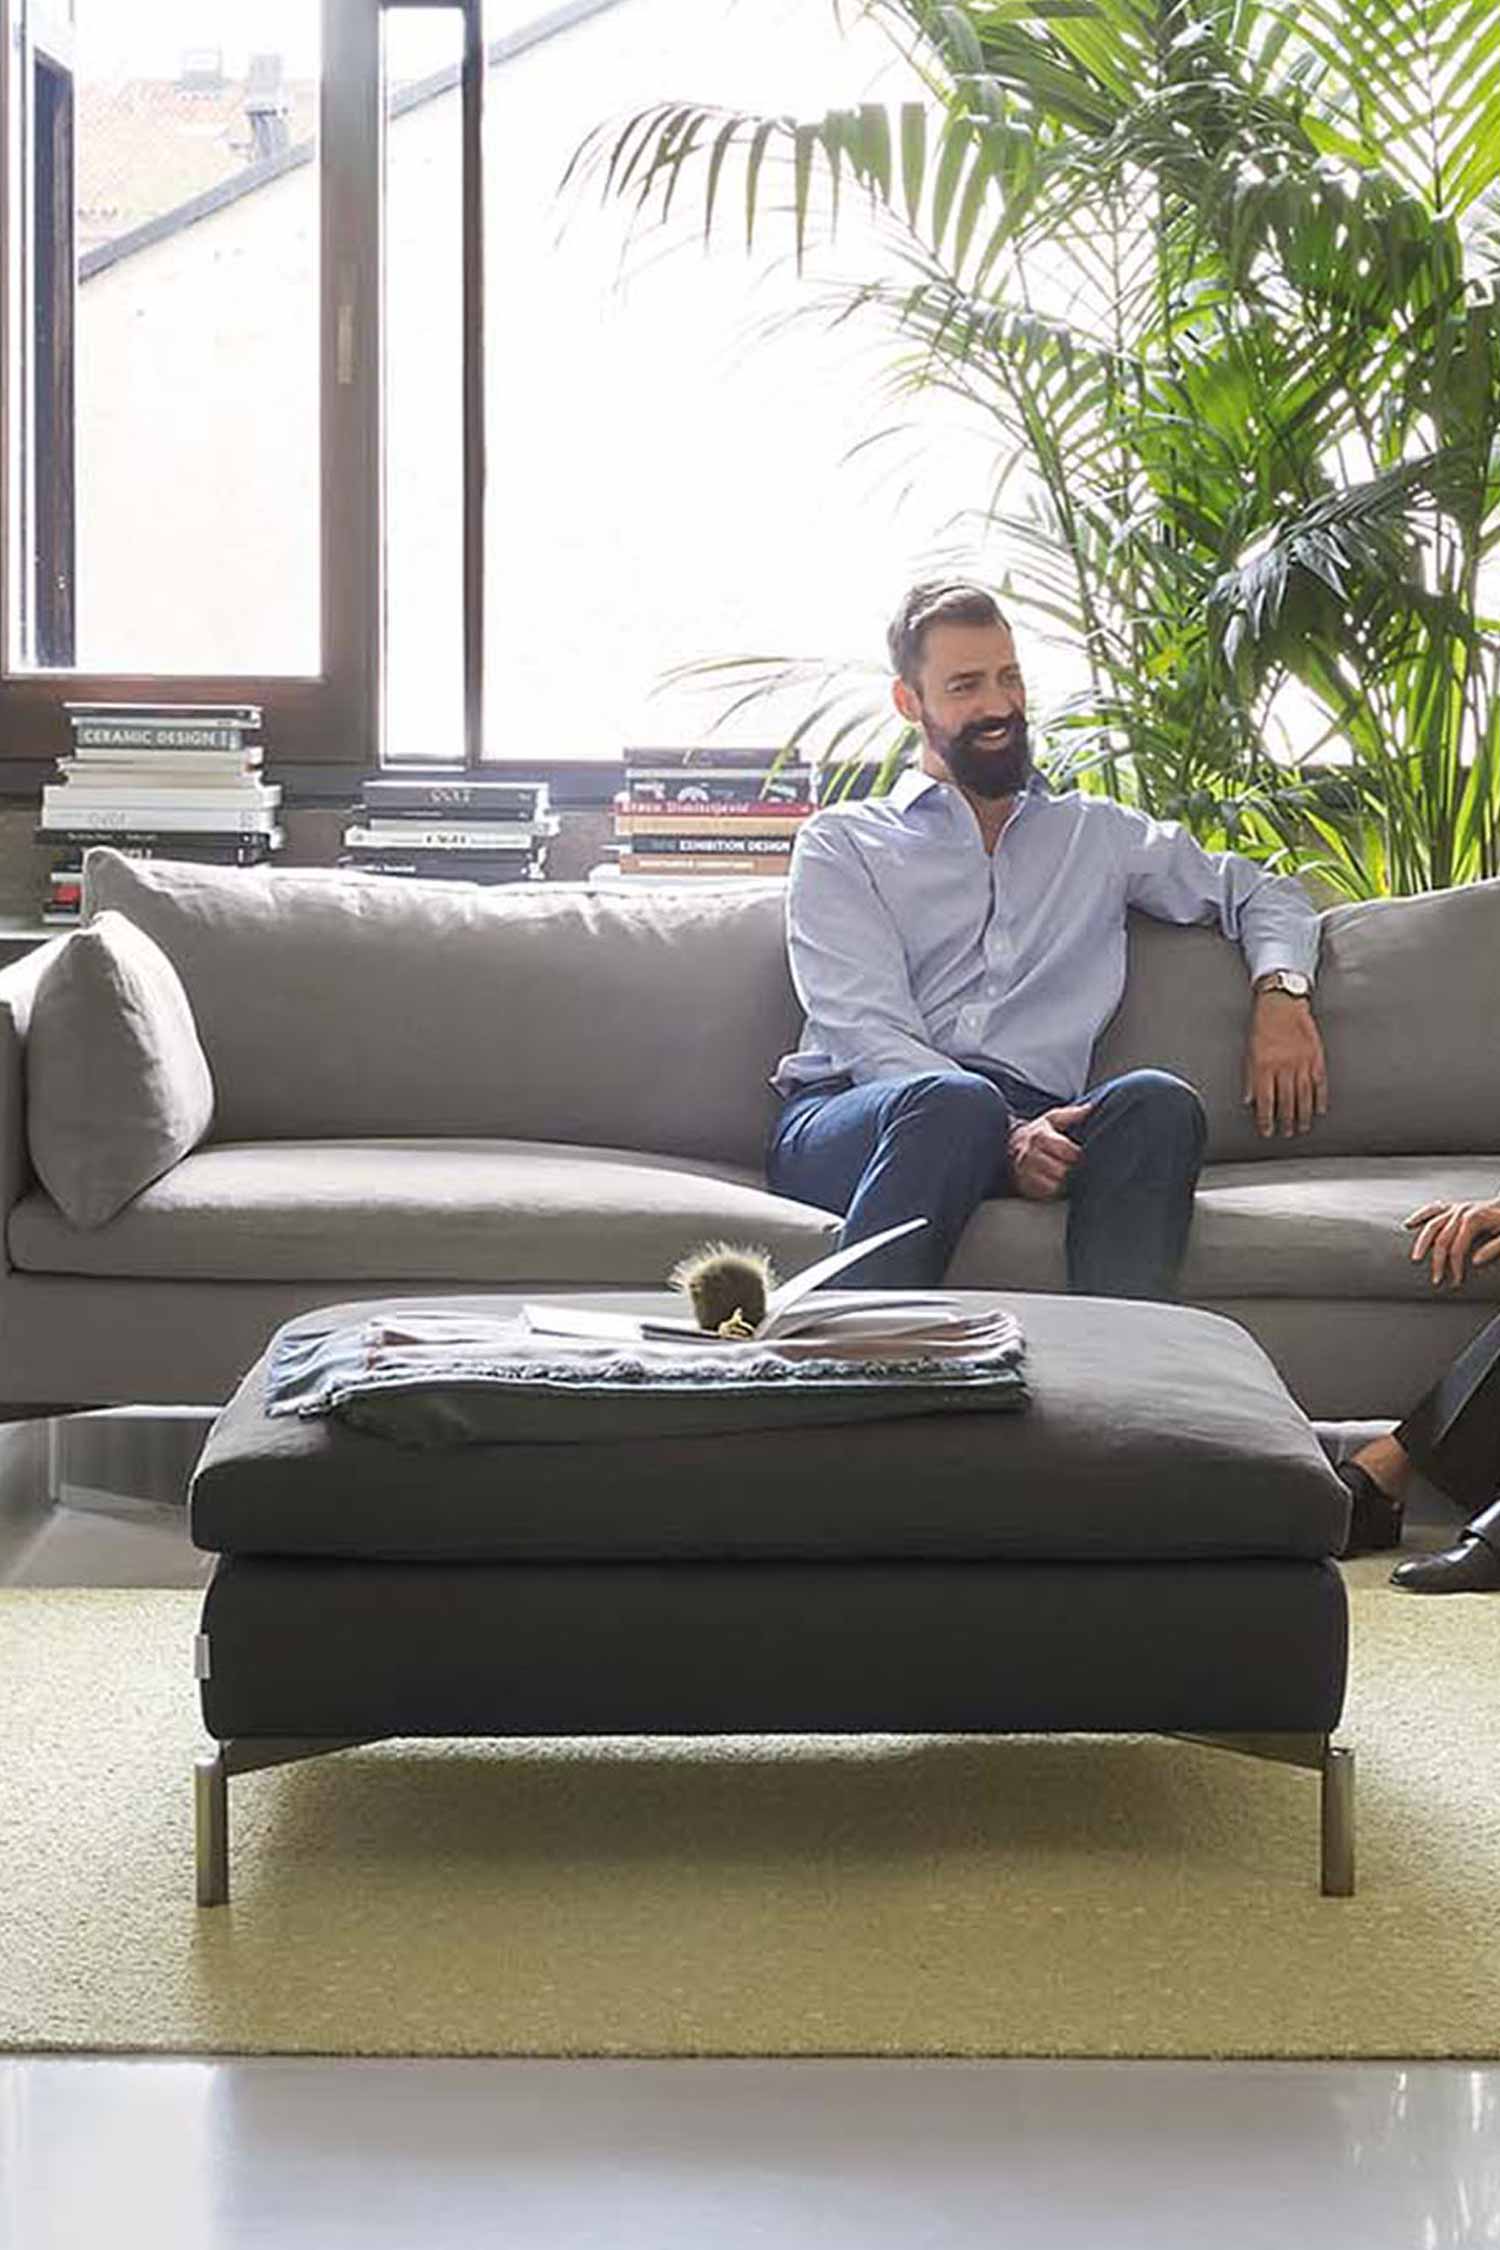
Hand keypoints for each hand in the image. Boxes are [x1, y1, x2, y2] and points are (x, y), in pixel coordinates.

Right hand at [1008, 1102, 1091, 1199]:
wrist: (1009, 1148)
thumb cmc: (1037, 1134)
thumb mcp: (1051, 1119)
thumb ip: (1072, 1114)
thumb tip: (1092, 1108)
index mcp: (1039, 1136)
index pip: (1066, 1150)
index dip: (1077, 1154)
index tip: (1081, 1154)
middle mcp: (1029, 1156)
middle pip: (1062, 1170)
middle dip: (1072, 1168)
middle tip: (1075, 1165)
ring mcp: (1026, 1173)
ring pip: (1055, 1184)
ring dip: (1065, 1181)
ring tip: (1066, 1174)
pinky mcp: (1026, 1187)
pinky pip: (1048, 1194)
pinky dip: (1056, 1190)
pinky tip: (1057, 1182)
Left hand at [1243, 995, 1327, 1136]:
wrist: (1282, 1003)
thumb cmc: (1262, 1026)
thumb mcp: (1249, 1051)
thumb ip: (1250, 1078)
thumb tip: (1249, 1101)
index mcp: (1264, 1066)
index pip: (1265, 1100)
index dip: (1266, 1119)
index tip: (1267, 1131)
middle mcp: (1284, 1066)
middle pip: (1287, 1101)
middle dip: (1286, 1120)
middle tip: (1287, 1133)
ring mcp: (1302, 1061)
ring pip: (1304, 1095)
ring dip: (1303, 1114)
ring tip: (1302, 1127)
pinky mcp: (1315, 1056)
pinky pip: (1319, 1081)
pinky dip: (1320, 1097)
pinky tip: (1319, 1109)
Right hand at [1403, 1199, 1499, 1287]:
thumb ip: (1493, 1248)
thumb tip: (1475, 1262)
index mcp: (1474, 1219)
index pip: (1457, 1247)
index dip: (1455, 1266)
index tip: (1456, 1282)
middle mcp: (1462, 1212)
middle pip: (1441, 1239)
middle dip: (1437, 1261)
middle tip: (1436, 1280)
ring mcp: (1456, 1208)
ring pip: (1431, 1225)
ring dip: (1422, 1243)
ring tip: (1415, 1259)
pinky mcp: (1453, 1207)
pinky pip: (1432, 1209)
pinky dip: (1419, 1216)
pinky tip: (1408, 1225)